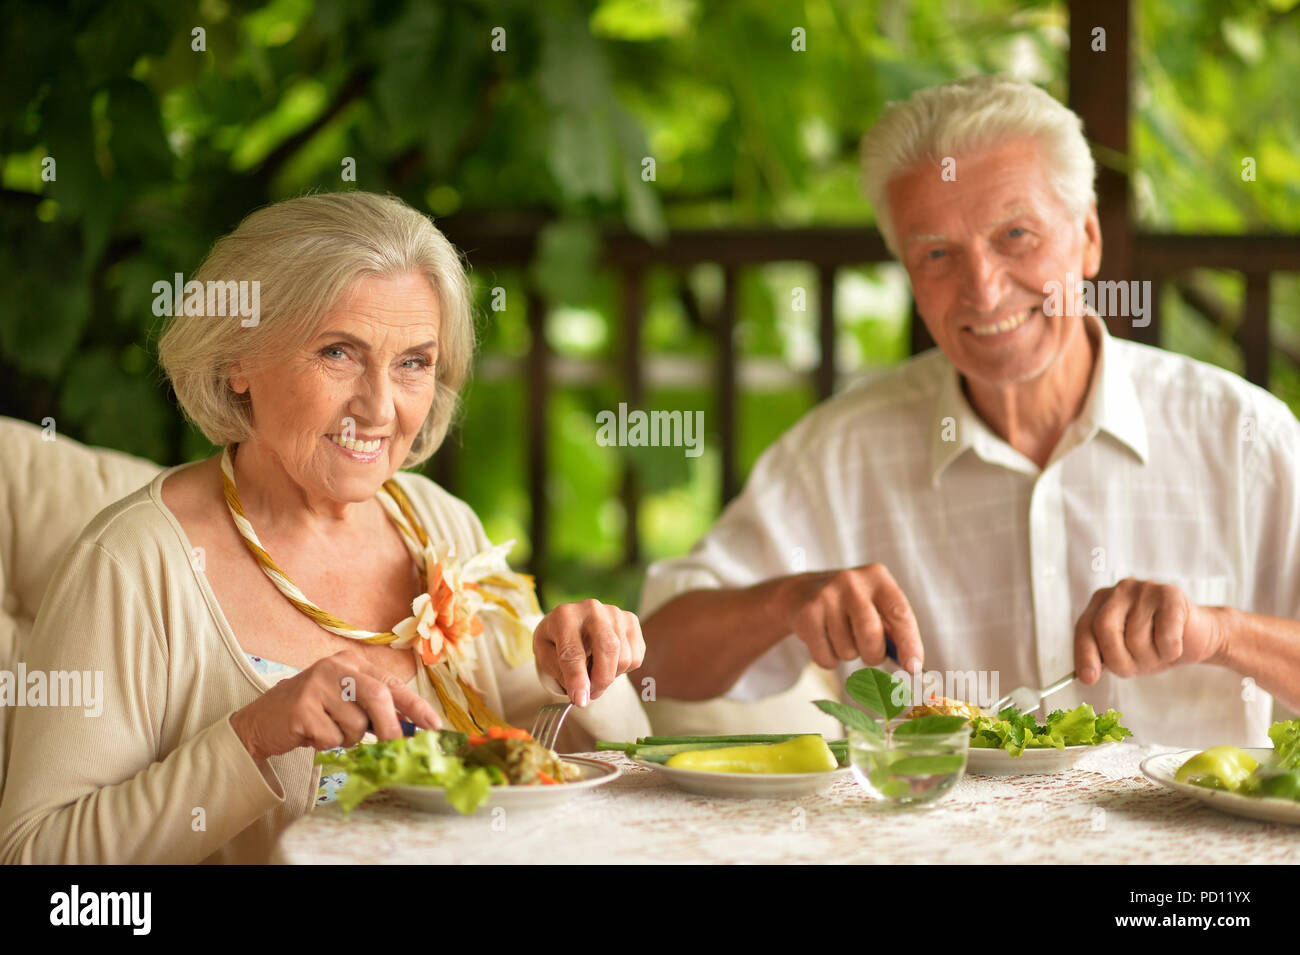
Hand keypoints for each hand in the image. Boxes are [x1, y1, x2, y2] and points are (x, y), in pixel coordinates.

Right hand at [229, 649, 440, 761]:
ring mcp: (316, 684)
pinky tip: (312, 734)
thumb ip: (378, 709)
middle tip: (395, 748)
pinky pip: (332, 737)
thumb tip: (413, 729)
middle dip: (391, 728)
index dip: (416, 705)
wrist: (263, 720)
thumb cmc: (315, 712)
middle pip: (378, 697)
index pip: (392, 683)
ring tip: (330, 731)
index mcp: (353, 662)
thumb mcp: (347, 701)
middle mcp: (336, 666)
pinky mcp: (301, 707)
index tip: (434, 725)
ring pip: (355, 724)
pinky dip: (328, 744)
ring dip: (349, 739)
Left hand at [533, 599, 645, 706]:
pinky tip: (608, 661)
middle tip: (591, 694)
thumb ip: (561, 673)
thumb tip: (583, 695)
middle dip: (601, 680)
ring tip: (595, 671)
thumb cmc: (556, 640)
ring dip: (610, 676)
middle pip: (608, 649)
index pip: (573, 652)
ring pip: (624, 658)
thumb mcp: (545, 655)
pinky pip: (636, 657)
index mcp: (564, 616)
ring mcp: (615, 613)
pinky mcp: (631, 620)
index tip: (581, 701)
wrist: (571, 621)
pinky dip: (623, 669)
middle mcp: (592, 609)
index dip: (578, 680)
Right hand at [777, 563, 923, 672]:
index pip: (900, 613)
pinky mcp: (806, 614)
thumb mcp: (876, 605)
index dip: (910, 643)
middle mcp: (851, 582)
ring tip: (841, 637)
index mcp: (877, 577)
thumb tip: (911, 664)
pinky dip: (829, 660)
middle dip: (873, 655)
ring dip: (848, 655)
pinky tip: (825, 641)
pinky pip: (825, 657)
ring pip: (847, 650)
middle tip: (870, 654)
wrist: (801, 593)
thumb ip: (895, 630)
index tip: (913, 668)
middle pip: (871, 634)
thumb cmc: (851, 606)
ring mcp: (826, 596)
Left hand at [1073, 578, 1227, 683]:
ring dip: (1150, 658)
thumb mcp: (1124, 655)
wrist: (1197, 635)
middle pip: (1105, 628)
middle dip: (1118, 658)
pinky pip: (1164, 636)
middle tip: (1134, 670)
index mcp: (1101, 602)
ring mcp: (1145, 588)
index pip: (1084, 628)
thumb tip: (1085, 674)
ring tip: (1159, 652)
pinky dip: (1170, 652)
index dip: (1084, 654)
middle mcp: (1119, 590)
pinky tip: (1175, 646)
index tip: (1088, 678)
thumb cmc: (1155, 644)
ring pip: (1136, 637)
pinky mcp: (1171, 595)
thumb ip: (1103, 658)